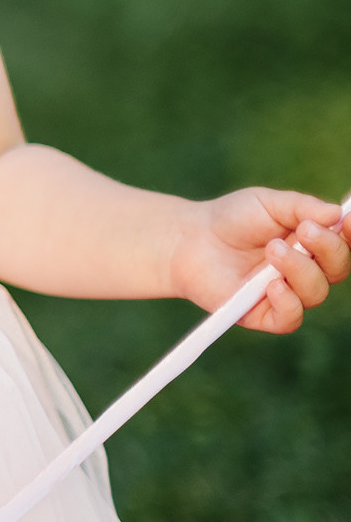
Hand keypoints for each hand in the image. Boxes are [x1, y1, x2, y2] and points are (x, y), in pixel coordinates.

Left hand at [170, 188, 347, 333]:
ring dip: (300, 269)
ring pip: (316, 292)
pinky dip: (288, 302)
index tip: (348, 219)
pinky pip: (290, 318)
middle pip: (338, 269)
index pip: (344, 244)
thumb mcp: (267, 203)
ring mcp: (286, 293)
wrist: (187, 239)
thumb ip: (302, 207)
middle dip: (328, 248)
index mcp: (312, 244)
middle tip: (304, 230)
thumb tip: (337, 214)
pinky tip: (274, 286)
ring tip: (272, 249)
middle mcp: (305, 270)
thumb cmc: (231, 219)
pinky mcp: (263, 314)